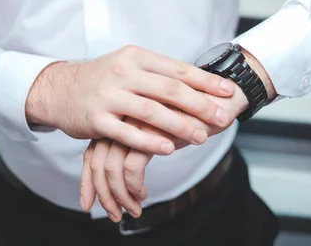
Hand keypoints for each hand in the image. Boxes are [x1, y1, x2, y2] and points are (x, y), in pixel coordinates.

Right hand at [25, 45, 235, 154]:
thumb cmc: (103, 77)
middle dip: (199, 105)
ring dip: (179, 125)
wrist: (59, 88)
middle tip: (220, 118)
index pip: (177, 69)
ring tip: (200, 137)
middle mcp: (123, 72)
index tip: (228, 91)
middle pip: (169, 90)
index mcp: (136, 57)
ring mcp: (108, 96)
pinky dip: (149, 141)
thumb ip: (158, 72)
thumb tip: (198, 80)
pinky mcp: (96, 119)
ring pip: (151, 112)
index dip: (205, 81)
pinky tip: (169, 148)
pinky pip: (127, 133)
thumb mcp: (128, 65)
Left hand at [79, 86, 247, 220]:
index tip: (91, 201)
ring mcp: (133, 120)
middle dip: (101, 191)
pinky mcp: (148, 130)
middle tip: (114, 213)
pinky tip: (143, 196)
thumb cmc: (191, 112)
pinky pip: (131, 167)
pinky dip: (134, 186)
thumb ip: (138, 138)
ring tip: (133, 210)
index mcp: (121, 112)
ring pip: (110, 166)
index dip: (90, 177)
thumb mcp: (160, 127)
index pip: (94, 148)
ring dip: (119, 195)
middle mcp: (122, 113)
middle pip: (96, 159)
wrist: (220, 97)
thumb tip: (119, 169)